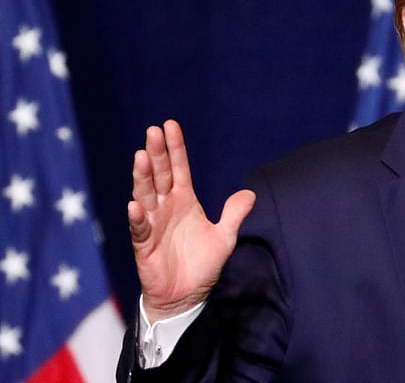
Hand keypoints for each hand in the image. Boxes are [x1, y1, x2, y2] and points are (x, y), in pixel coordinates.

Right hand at [128, 120, 255, 322]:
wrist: (186, 296)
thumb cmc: (202, 265)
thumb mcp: (224, 237)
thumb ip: (234, 214)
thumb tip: (250, 194)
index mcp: (184, 201)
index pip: (179, 168)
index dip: (175, 148)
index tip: (170, 125)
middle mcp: (166, 208)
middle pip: (160, 175)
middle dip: (157, 154)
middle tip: (152, 132)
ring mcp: (153, 225)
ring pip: (146, 196)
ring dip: (143, 177)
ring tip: (141, 157)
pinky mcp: (144, 246)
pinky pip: (139, 229)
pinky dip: (137, 218)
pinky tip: (136, 205)